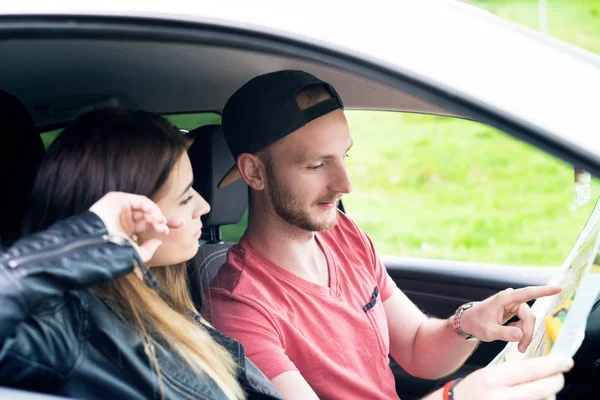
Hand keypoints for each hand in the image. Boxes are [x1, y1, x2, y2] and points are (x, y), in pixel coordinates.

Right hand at [89, 192, 182, 261]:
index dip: (163, 227)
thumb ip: (148, 250)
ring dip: (158, 216)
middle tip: (180, 224)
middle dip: (165, 220)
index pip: (148, 227)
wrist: (92, 244)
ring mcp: (121, 209)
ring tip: (162, 225)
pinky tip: (156, 218)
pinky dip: (152, 208)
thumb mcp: (134, 255)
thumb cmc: (110, 252)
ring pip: (146, 209)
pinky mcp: (118, 199)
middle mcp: (124, 219)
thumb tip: (158, 241)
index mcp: (126, 232)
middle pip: (150, 216)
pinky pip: (141, 201)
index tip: (176, 230)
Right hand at [451, 354, 572, 399]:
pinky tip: (535, 398)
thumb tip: (541, 369)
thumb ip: (512, 373)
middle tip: (559, 376)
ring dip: (548, 395)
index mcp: (492, 379)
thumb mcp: (488, 375)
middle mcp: (501, 396)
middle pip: (543, 388)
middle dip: (556, 381)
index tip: (566, 361)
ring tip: (541, 391)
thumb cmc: (473, 391)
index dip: (552, 364)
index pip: (530, 369)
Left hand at [460, 286, 560, 351]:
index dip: (542, 291)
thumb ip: (504, 333)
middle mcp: (511, 298)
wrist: (469, 322)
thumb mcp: (488, 331)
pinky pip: (525, 322)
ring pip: (529, 321)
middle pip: (529, 317)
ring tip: (516, 345)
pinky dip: (521, 331)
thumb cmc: (476, 323)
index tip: (557, 289)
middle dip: (527, 333)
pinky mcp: (516, 309)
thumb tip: (520, 335)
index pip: (527, 293)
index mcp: (505, 299)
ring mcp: (514, 304)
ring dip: (525, 334)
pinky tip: (511, 333)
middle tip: (521, 348)